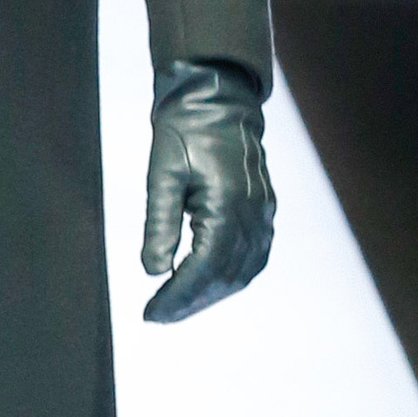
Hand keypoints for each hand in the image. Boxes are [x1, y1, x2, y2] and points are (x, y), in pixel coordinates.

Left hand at [141, 61, 273, 323]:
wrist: (218, 101)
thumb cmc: (184, 133)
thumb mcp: (162, 175)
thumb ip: (159, 224)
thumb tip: (152, 271)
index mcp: (227, 204)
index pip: (204, 267)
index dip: (178, 296)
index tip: (151, 312)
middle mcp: (252, 214)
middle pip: (225, 276)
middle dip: (191, 302)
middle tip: (159, 315)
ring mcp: (264, 212)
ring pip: (243, 271)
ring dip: (211, 294)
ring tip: (178, 305)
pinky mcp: (266, 209)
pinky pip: (255, 256)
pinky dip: (231, 277)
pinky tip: (207, 284)